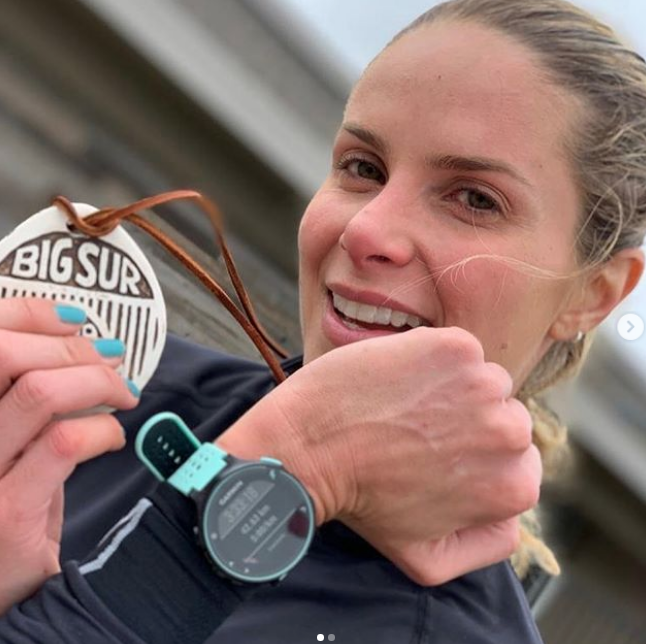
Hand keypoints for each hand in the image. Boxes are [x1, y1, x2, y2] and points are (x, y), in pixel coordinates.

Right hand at [0, 298, 139, 612]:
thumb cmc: (5, 507)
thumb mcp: (7, 445)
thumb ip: (27, 399)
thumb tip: (85, 349)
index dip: (29, 313)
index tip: (75, 320)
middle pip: (3, 353)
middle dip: (72, 349)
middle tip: (110, 362)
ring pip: (38, 392)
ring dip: (96, 383)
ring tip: (122, 395)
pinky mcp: (6, 512)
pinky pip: (63, 442)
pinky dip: (101, 429)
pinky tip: (111, 437)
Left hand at [216, 327, 540, 585]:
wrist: (309, 447)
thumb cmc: (361, 503)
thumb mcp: (427, 558)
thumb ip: (486, 545)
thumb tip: (513, 521)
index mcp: (512, 488)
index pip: (518, 464)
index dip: (476, 460)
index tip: (439, 458)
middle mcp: (509, 433)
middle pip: (505, 418)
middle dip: (469, 424)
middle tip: (418, 432)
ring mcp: (482, 383)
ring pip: (483, 381)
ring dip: (454, 389)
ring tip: (406, 406)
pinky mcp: (452, 346)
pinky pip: (460, 350)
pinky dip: (435, 359)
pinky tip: (400, 380)